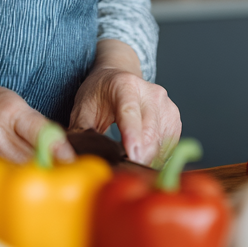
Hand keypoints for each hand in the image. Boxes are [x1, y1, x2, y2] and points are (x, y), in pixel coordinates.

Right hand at [0, 78, 72, 180]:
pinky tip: (8, 189)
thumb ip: (31, 122)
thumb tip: (57, 148)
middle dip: (47, 171)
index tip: (71, 164)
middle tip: (59, 180)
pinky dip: (1, 188)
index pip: (43, 133)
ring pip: (12, 177)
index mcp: (9, 110)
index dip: (60, 152)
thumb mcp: (6, 99)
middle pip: (31, 160)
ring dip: (26, 183)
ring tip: (36, 187)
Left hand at [69, 41, 180, 166]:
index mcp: (125, 85)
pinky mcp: (174, 118)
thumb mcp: (82, 108)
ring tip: (127, 161)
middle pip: (149, 133)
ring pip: (160, 144)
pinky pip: (168, 146)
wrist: (119, 75)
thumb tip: (73, 158)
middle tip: (119, 171)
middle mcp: (151, 92)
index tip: (132, 156)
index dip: (132, 135)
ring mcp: (166, 104)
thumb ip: (80, 132)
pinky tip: (140, 154)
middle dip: (136, 158)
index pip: (130, 112)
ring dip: (145, 160)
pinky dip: (154, 156)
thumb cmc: (99, 93)